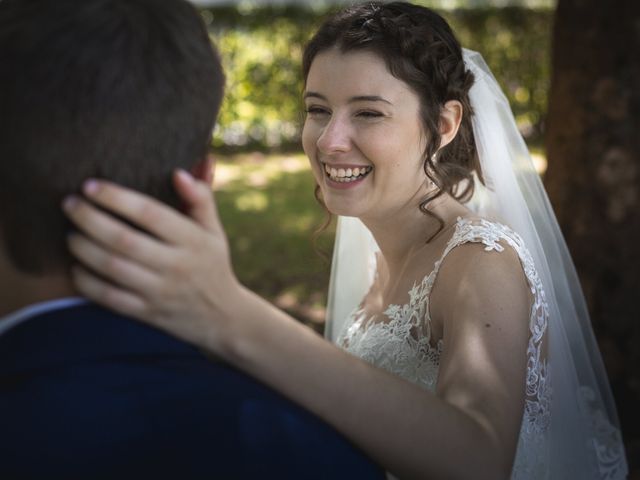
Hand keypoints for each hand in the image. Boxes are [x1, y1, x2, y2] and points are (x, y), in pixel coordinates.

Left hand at [62, 168, 242, 350]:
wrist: (222, 316)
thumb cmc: (212, 264)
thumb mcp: (214, 231)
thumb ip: (200, 199)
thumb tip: (178, 173)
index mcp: (193, 241)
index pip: (150, 214)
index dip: (117, 198)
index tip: (90, 185)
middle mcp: (176, 266)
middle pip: (124, 240)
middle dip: (90, 219)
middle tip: (70, 203)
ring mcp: (160, 291)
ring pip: (112, 268)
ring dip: (84, 248)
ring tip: (71, 233)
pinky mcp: (146, 313)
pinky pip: (109, 297)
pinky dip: (86, 281)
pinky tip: (76, 266)